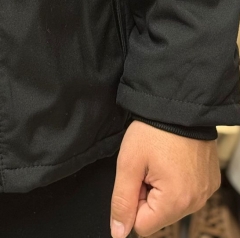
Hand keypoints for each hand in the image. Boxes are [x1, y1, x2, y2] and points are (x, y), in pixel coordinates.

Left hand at [110, 120, 219, 236]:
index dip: (133, 202)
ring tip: (160, 160)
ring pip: (171, 206)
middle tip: (147, 166)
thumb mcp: (129, 163)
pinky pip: (186, 193)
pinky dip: (176, 181)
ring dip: (160, 189)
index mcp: (175, 201)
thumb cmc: (154, 130)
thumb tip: (118, 232)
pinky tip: (173, 160)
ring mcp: (205, 192)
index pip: (142, 226)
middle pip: (158, 217)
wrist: (179, 104)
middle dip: (147, 195)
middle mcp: (195, 202)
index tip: (136, 177)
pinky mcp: (209, 181)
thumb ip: (122, 201)